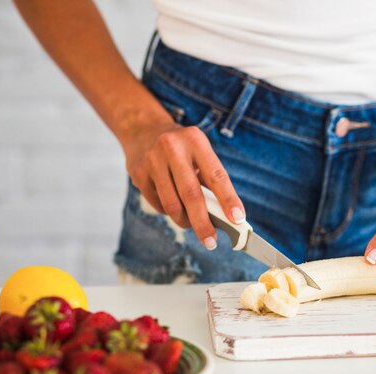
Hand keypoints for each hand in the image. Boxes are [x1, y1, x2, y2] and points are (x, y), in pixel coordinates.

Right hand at [123, 120, 244, 249]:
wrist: (142, 129)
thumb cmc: (182, 148)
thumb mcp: (199, 151)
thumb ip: (210, 179)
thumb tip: (224, 216)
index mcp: (196, 141)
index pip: (216, 175)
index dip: (228, 199)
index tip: (237, 219)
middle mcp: (173, 148)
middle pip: (191, 194)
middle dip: (203, 223)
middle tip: (211, 242)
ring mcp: (153, 161)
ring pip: (172, 204)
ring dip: (185, 221)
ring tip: (192, 225)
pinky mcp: (138, 174)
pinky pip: (158, 204)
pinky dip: (169, 212)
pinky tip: (173, 206)